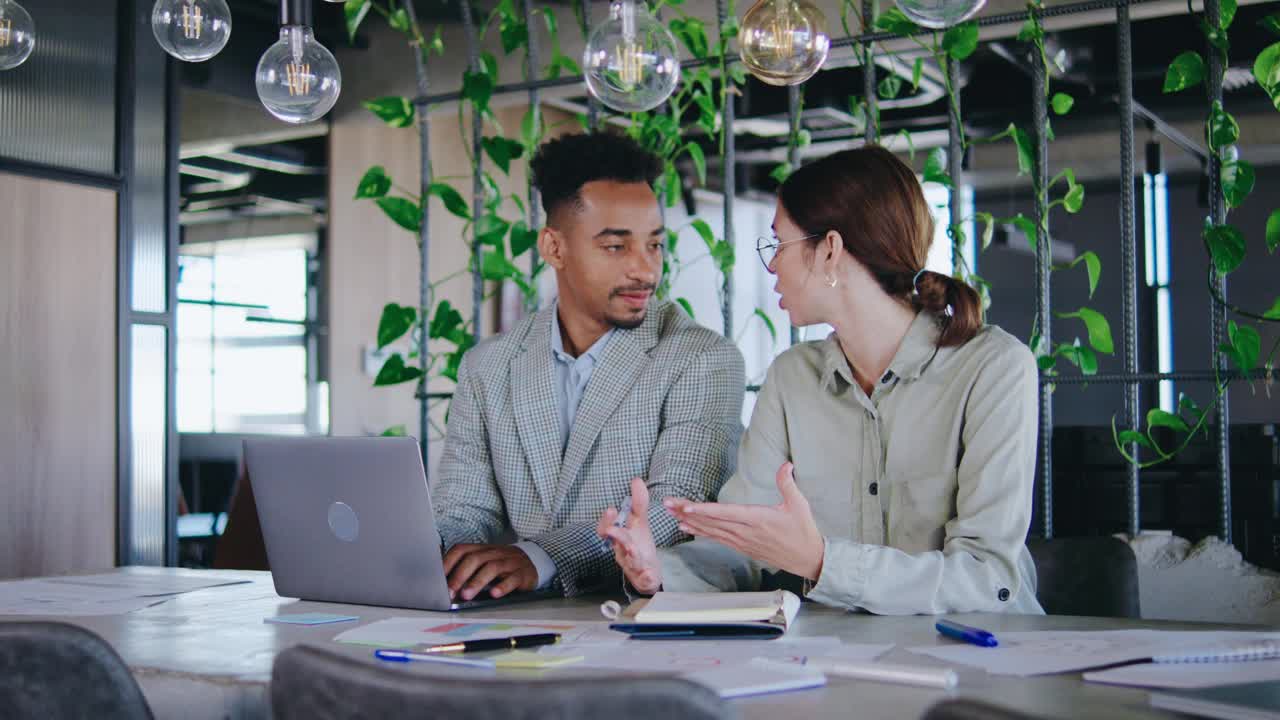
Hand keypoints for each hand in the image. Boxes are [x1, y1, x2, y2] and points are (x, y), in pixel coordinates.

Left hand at [442, 544, 538, 599]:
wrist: (532, 563)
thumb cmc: (501, 566)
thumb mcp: (483, 562)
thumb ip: (465, 567)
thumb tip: (440, 578)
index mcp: (482, 549)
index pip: (462, 550)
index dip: (448, 562)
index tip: (438, 578)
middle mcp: (495, 552)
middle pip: (475, 559)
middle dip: (460, 576)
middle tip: (450, 592)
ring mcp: (510, 562)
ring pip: (492, 568)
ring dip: (477, 582)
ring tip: (466, 595)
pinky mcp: (523, 573)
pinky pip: (513, 578)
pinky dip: (502, 586)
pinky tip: (494, 594)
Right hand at [596, 477, 662, 594]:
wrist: (645, 573)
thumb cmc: (638, 544)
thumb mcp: (639, 523)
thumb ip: (638, 502)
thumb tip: (637, 480)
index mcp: (623, 535)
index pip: (609, 528)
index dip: (607, 520)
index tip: (611, 509)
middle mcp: (625, 549)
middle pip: (619, 543)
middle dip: (616, 535)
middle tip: (611, 530)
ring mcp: (634, 564)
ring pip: (631, 561)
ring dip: (631, 555)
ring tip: (633, 550)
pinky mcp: (644, 577)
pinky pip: (644, 578)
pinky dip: (646, 577)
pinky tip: (649, 575)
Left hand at [666, 462, 824, 581]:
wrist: (807, 559)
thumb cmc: (803, 531)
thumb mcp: (799, 504)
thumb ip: (787, 483)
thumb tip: (786, 464)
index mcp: (757, 519)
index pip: (725, 513)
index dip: (704, 510)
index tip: (687, 507)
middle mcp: (745, 532)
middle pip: (711, 521)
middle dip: (687, 512)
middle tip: (667, 504)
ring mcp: (741, 541)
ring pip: (710, 530)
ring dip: (689, 522)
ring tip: (670, 513)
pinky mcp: (741, 547)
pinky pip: (716, 539)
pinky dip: (700, 533)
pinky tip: (686, 528)